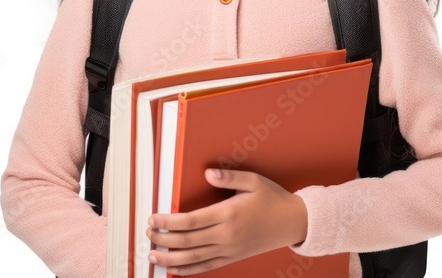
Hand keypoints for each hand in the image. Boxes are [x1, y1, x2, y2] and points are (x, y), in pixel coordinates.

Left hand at [145, 168, 307, 274]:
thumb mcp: (253, 181)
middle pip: (187, 241)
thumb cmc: (273, 199)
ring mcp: (230, 249)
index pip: (190, 221)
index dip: (168, 222)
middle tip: (147, 234)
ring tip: (153, 255)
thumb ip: (229, 176)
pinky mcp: (234, 257)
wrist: (293, 222)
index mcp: (229, 214)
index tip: (153, 218)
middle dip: (163, 239)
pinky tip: (174, 269)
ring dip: (171, 258)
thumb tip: (207, 173)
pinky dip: (189, 270)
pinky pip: (207, 267)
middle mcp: (227, 235)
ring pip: (194, 258)